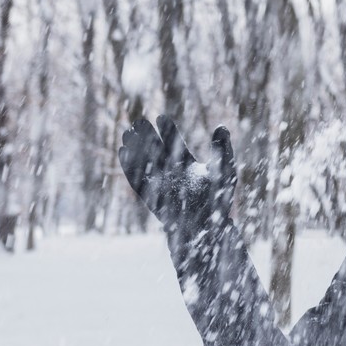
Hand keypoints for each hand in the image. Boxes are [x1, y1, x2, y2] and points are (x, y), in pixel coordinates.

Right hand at [118, 115, 236, 233]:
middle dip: (147, 136)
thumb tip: (221, 126)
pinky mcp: (151, 195)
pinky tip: (122, 151)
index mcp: (188, 166)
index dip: (167, 131)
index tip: (161, 117)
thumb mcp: (223, 171)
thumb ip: (222, 149)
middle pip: (156, 150)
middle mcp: (172, 174)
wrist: (207, 228)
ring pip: (144, 163)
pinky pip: (137, 179)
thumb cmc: (218, 201)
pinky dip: (129, 166)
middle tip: (138, 121)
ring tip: (127, 133)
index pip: (175, 144)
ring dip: (135, 148)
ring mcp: (161, 184)